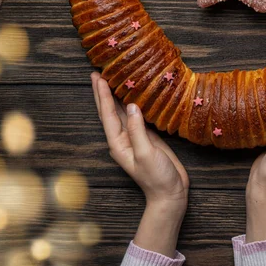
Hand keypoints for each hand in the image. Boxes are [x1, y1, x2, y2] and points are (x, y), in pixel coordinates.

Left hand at [91, 72, 188, 256]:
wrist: (170, 193)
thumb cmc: (157, 178)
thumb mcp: (146, 154)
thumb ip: (137, 130)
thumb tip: (131, 106)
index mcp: (118, 143)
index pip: (107, 114)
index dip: (102, 95)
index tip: (99, 78)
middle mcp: (122, 137)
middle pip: (108, 111)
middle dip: (101, 92)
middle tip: (96, 72)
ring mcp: (133, 136)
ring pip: (120, 111)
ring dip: (113, 95)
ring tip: (109, 78)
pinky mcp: (145, 135)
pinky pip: (135, 115)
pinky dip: (130, 102)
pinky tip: (131, 94)